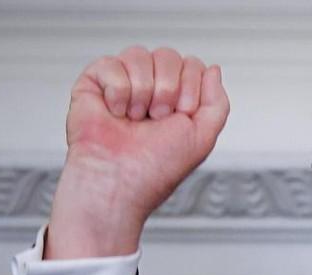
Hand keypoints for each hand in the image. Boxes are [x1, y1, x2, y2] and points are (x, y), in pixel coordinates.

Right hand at [45, 46, 229, 258]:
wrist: (119, 181)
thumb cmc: (156, 168)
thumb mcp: (203, 137)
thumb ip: (217, 102)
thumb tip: (213, 69)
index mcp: (176, 98)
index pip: (192, 65)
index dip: (190, 88)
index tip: (181, 116)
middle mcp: (150, 88)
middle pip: (168, 55)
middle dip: (168, 89)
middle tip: (156, 118)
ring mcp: (122, 83)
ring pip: (140, 54)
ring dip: (143, 92)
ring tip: (134, 119)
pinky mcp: (94, 83)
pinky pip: (111, 63)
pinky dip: (118, 91)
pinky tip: (114, 113)